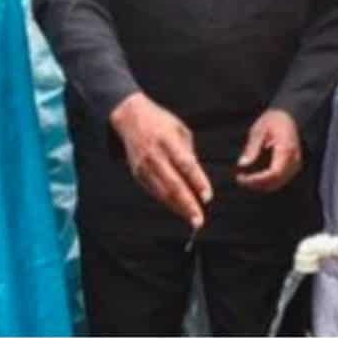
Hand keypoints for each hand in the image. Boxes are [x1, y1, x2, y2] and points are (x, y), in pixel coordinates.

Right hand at [110, 92, 210, 227]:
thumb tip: (197, 178)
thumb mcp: (180, 130)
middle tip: (199, 220)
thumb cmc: (160, 123)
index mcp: (168, 141)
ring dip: (178, 208)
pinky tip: (179, 210)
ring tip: (192, 219)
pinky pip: (154, 192)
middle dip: (187, 204)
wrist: (129, 117)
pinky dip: (168, 203)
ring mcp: (144, 166)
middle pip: (173, 184)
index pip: (185, 165)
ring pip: (162, 192)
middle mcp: (154, 155)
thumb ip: (189, 153)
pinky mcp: (137, 173)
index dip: (197, 182)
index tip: (207, 197)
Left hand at [236, 109, 302, 192]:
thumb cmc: (273, 120)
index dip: (257, 179)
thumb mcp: (259, 129)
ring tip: (245, 179)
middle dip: (257, 184)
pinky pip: (279, 180)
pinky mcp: (292, 167)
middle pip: (276, 182)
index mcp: (286, 149)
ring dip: (261, 185)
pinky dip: (266, 182)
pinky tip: (254, 177)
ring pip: (277, 184)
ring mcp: (294, 165)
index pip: (274, 173)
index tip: (241, 178)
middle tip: (240, 179)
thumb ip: (252, 147)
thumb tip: (242, 164)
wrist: (288, 116)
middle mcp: (293, 160)